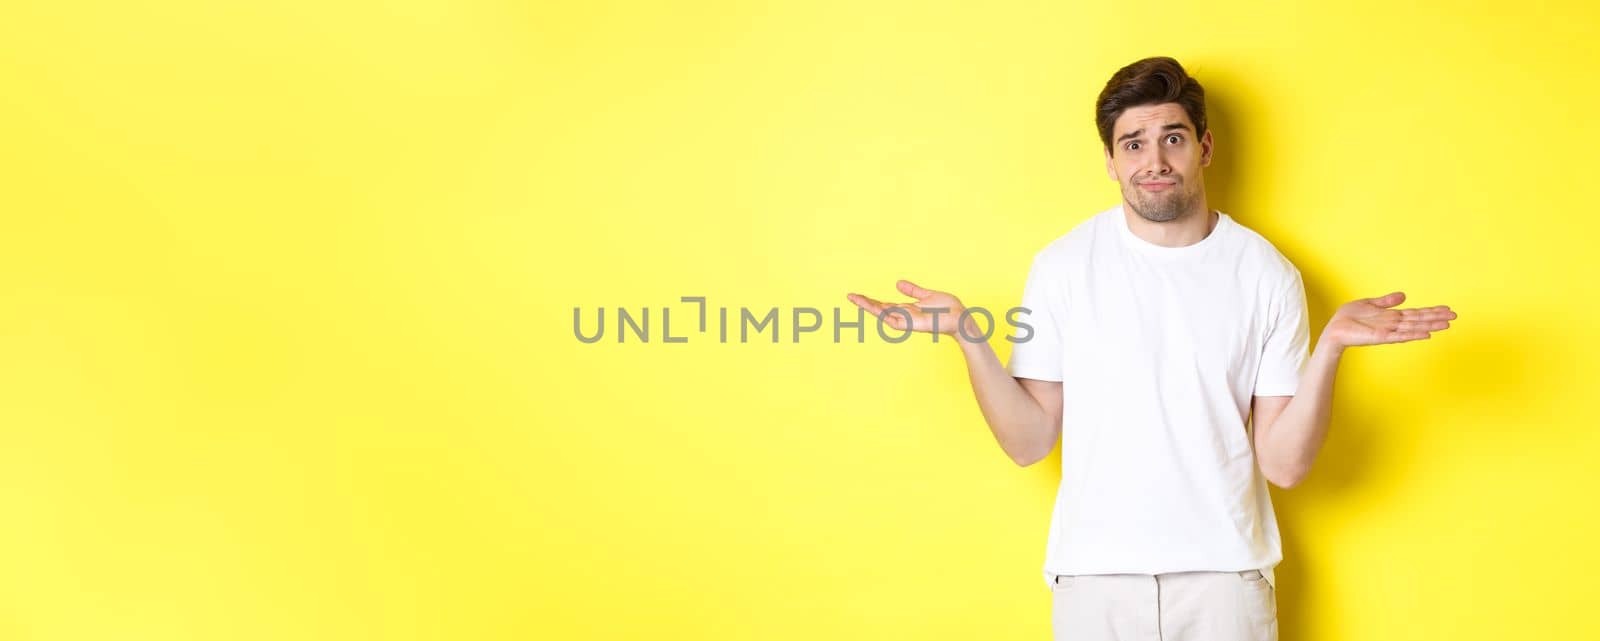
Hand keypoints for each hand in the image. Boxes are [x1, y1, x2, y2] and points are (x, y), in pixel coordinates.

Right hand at [846, 280, 977, 336]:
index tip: (857, 295)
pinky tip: (873, 307)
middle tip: (849, 296)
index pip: (884, 305)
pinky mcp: (912, 324)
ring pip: (883, 314)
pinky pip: (893, 319)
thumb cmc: (948, 309)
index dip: (871, 300)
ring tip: (855, 298)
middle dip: (864, 303)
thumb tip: (897, 282)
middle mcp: (904, 316)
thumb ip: (913, 290)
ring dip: (869, 307)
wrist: (960, 318)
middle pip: (879, 309)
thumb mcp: (927, 294)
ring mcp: (907, 321)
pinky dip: (882, 313)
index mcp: (907, 309)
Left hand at [1323, 291, 1455, 348]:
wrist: (1334, 329)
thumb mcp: (1369, 303)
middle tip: (1455, 316)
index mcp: (1391, 316)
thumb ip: (1387, 301)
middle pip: (1419, 319)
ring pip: (1414, 327)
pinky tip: (1426, 333)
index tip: (1446, 309)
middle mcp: (1393, 324)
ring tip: (1447, 324)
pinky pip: (1400, 336)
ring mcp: (1388, 331)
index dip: (1431, 310)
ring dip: (1430, 325)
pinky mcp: (1381, 337)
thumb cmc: (1348, 318)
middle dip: (1436, 317)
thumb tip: (1404, 295)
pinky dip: (1413, 334)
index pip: (1416, 313)